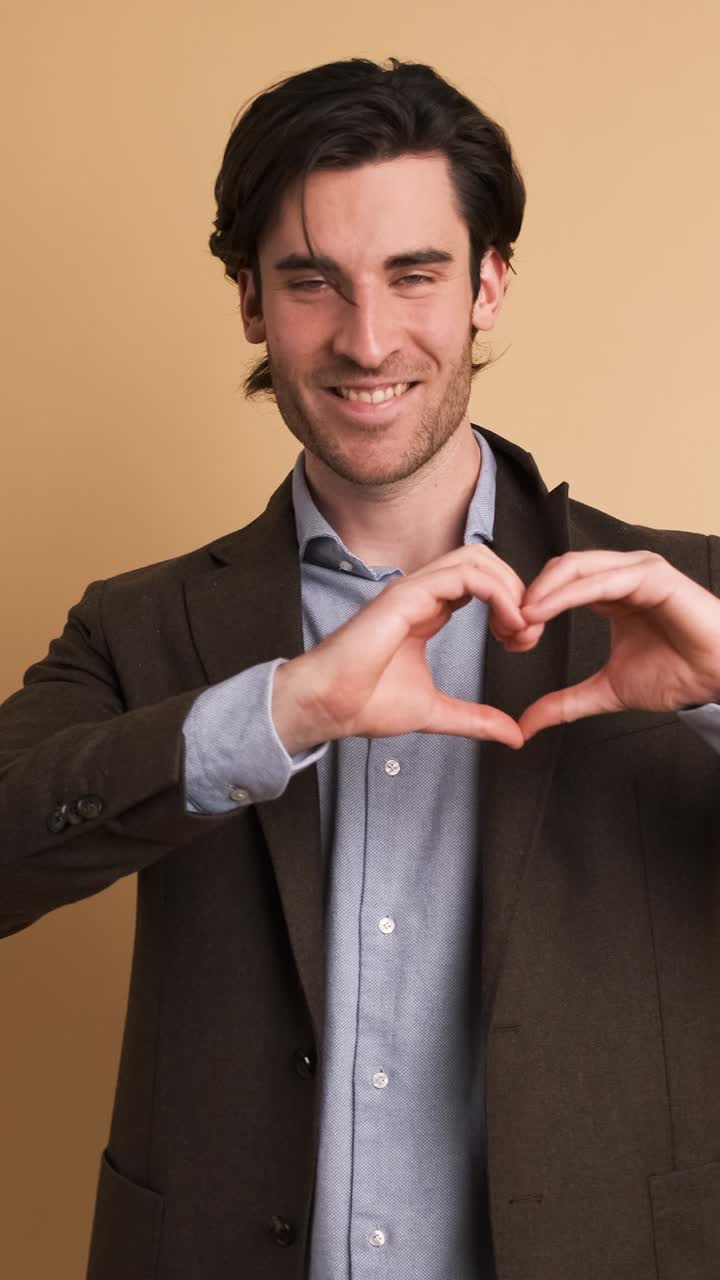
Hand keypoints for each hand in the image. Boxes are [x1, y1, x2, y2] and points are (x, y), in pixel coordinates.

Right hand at [272, 545, 543, 753]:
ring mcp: (413, 590)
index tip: (522, 642)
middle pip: (483, 563)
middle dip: (517, 591)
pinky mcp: (407, 595)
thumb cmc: (366, 704)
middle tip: (528, 632)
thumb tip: (514, 735)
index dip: (510, 606)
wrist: (329, 706)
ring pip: (476, 559)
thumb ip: (476, 718)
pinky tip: (508, 623)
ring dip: (510, 588)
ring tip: (521, 625)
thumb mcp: (437, 711)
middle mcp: (422, 595)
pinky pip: (463, 575)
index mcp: (427, 612)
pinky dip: (497, 592)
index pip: (480, 584)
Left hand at [518, 550, 719, 740]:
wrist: (717, 681)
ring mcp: (637, 570)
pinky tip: (543, 611)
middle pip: (559, 570)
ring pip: (575, 568)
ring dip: (542, 593)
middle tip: (508, 629)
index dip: (529, 606)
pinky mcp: (652, 575)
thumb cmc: (676, 676)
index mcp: (610, 592)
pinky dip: (566, 594)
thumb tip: (526, 724)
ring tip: (520, 620)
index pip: (556, 583)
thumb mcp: (606, 691)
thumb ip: (565, 702)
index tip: (509, 638)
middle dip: (528, 597)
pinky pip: (601, 580)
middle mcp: (621, 574)